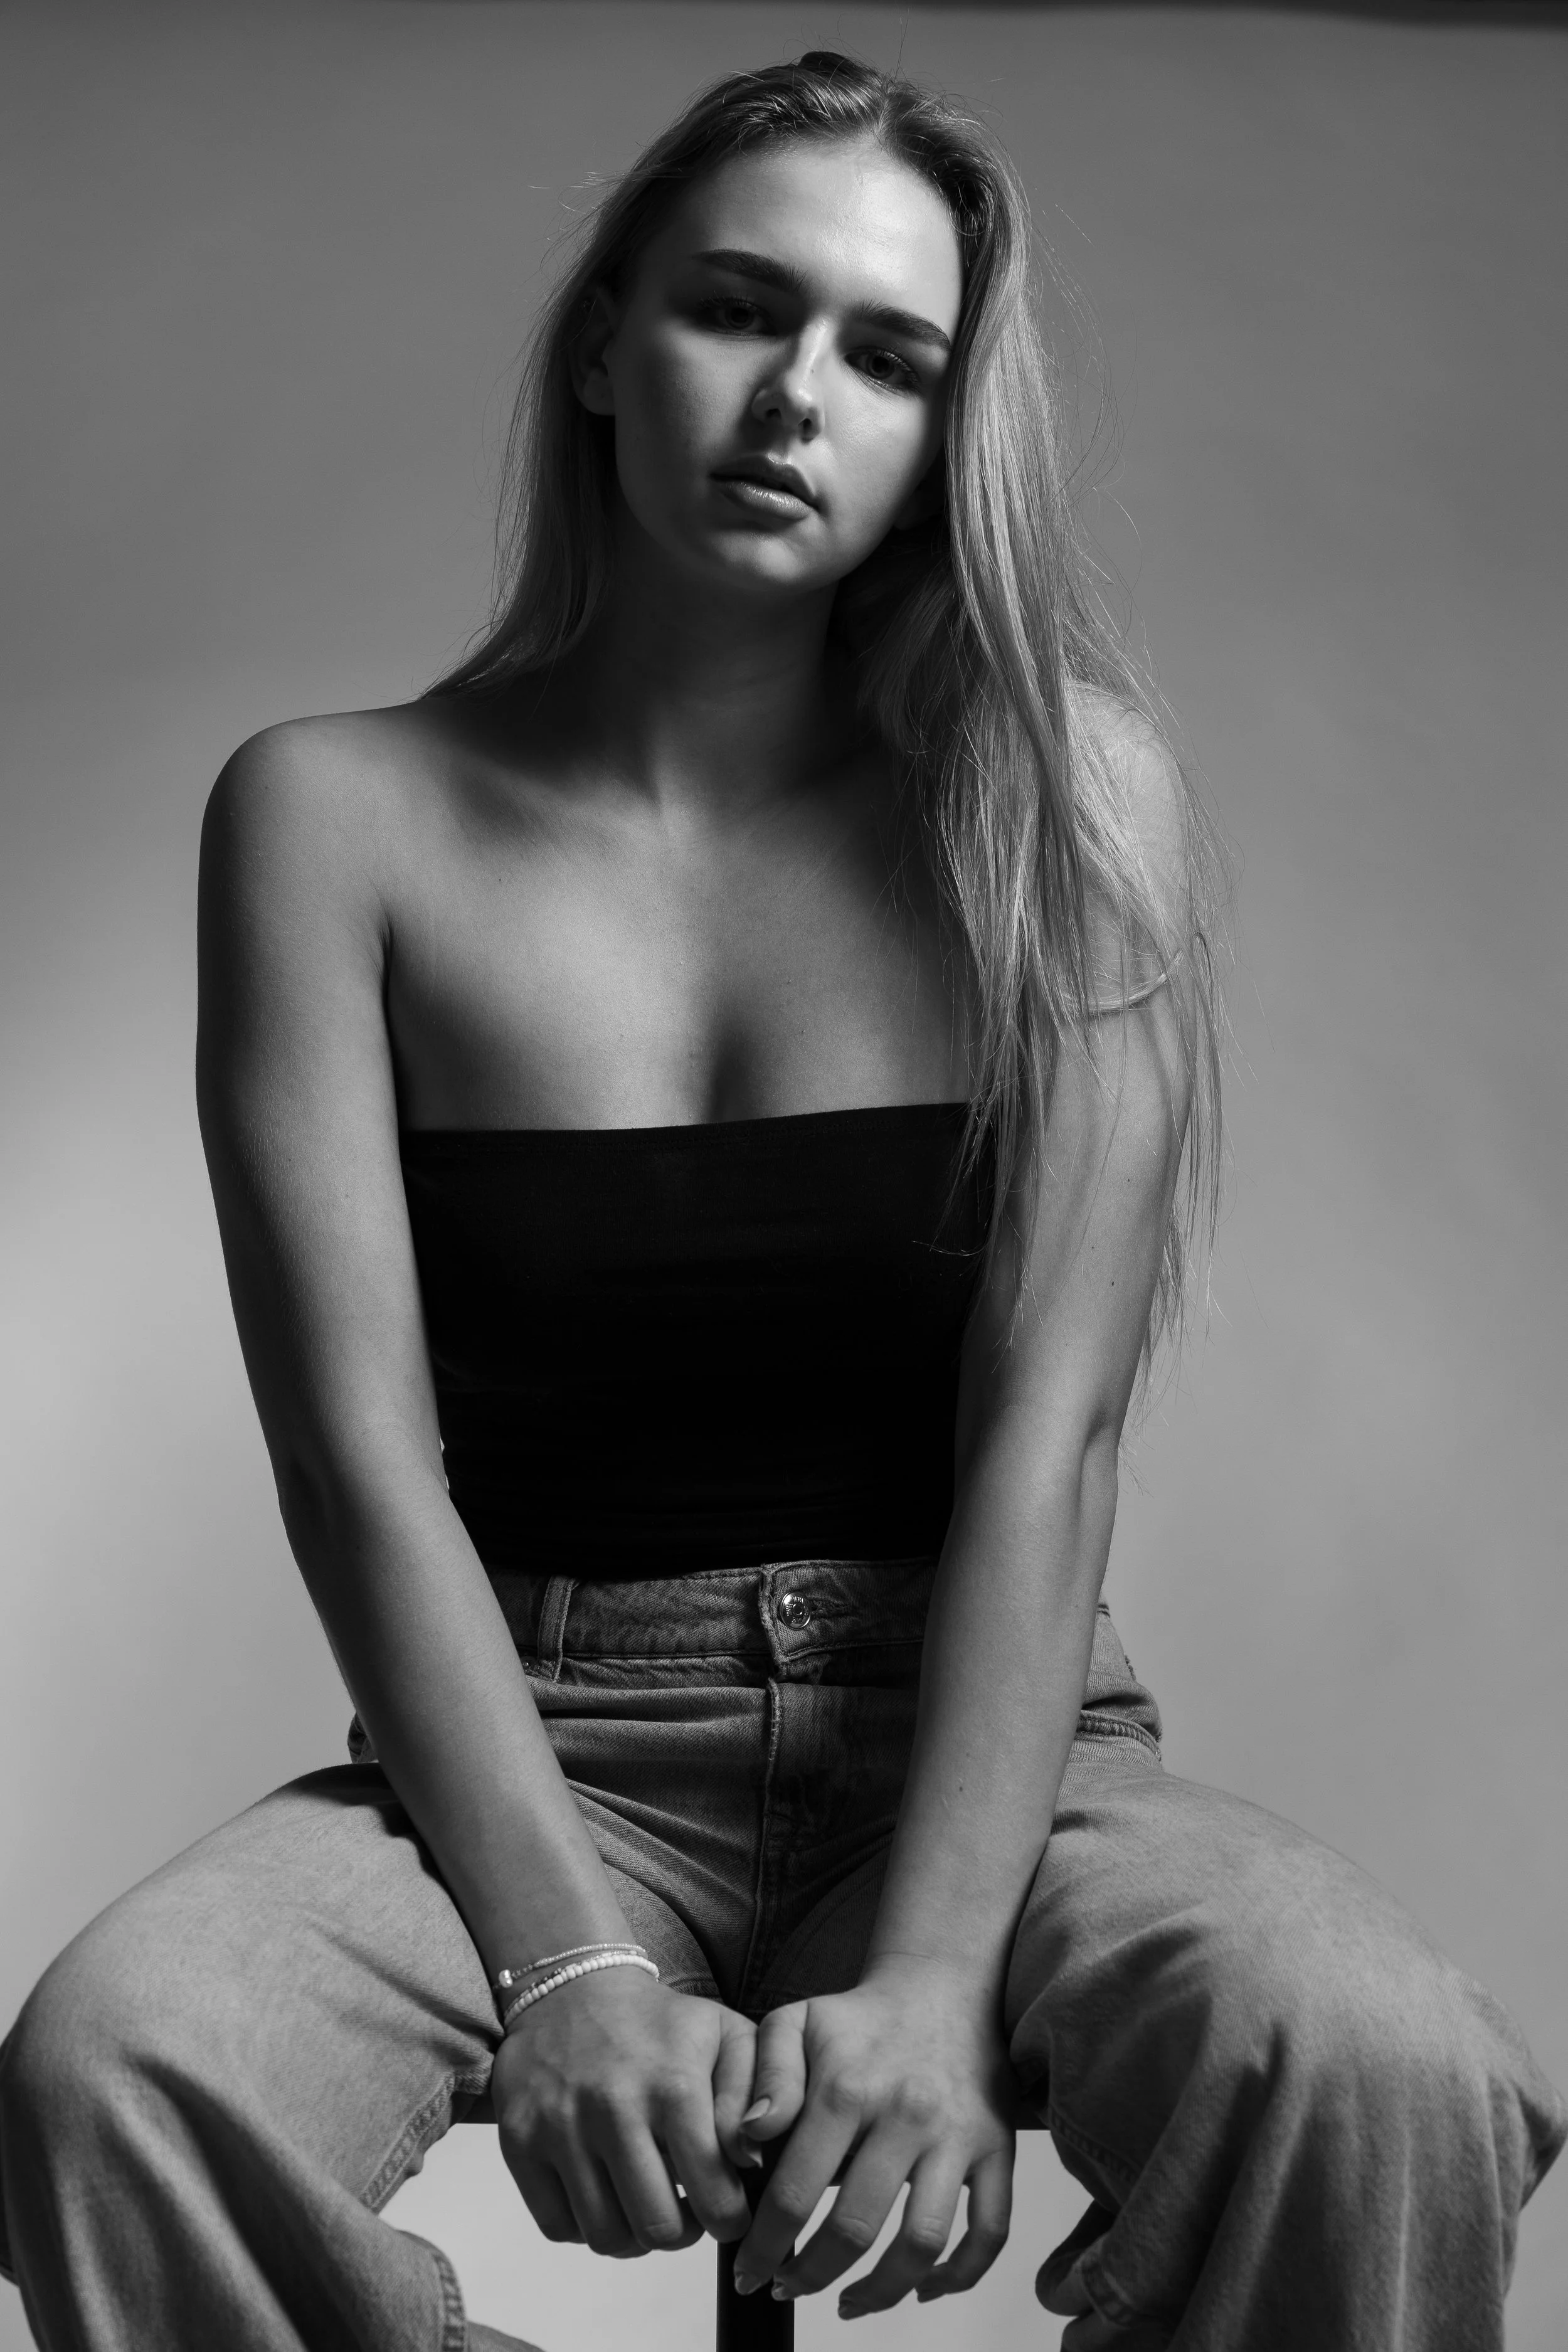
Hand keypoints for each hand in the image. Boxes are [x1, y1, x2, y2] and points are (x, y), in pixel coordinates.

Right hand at [491, 1965, 756, 2257]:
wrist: (573, 1987)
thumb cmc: (660, 2024)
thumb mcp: (727, 2035)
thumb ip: (762, 2093)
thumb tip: (753, 2162)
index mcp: (674, 2085)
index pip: (715, 2196)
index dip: (731, 2220)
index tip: (729, 2211)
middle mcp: (614, 2108)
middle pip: (657, 2228)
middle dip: (683, 2233)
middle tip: (687, 2212)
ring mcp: (560, 2127)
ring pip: (606, 2235)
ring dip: (635, 2237)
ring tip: (647, 2203)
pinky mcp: (519, 2141)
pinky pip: (557, 2226)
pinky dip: (584, 2227)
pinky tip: (605, 2193)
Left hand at [732, 1958, 1016, 2316]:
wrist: (941, 1989)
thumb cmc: (858, 2019)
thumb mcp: (795, 2023)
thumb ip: (765, 2077)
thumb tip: (747, 2139)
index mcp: (849, 2088)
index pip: (795, 2193)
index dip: (765, 2245)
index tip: (747, 2271)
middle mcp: (907, 2116)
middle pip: (855, 2229)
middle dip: (810, 2275)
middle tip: (786, 2288)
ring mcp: (958, 2137)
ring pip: (922, 2243)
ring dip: (880, 2292)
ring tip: (846, 2302)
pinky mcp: (998, 2149)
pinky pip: (989, 2231)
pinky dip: (958, 2276)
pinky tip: (922, 2288)